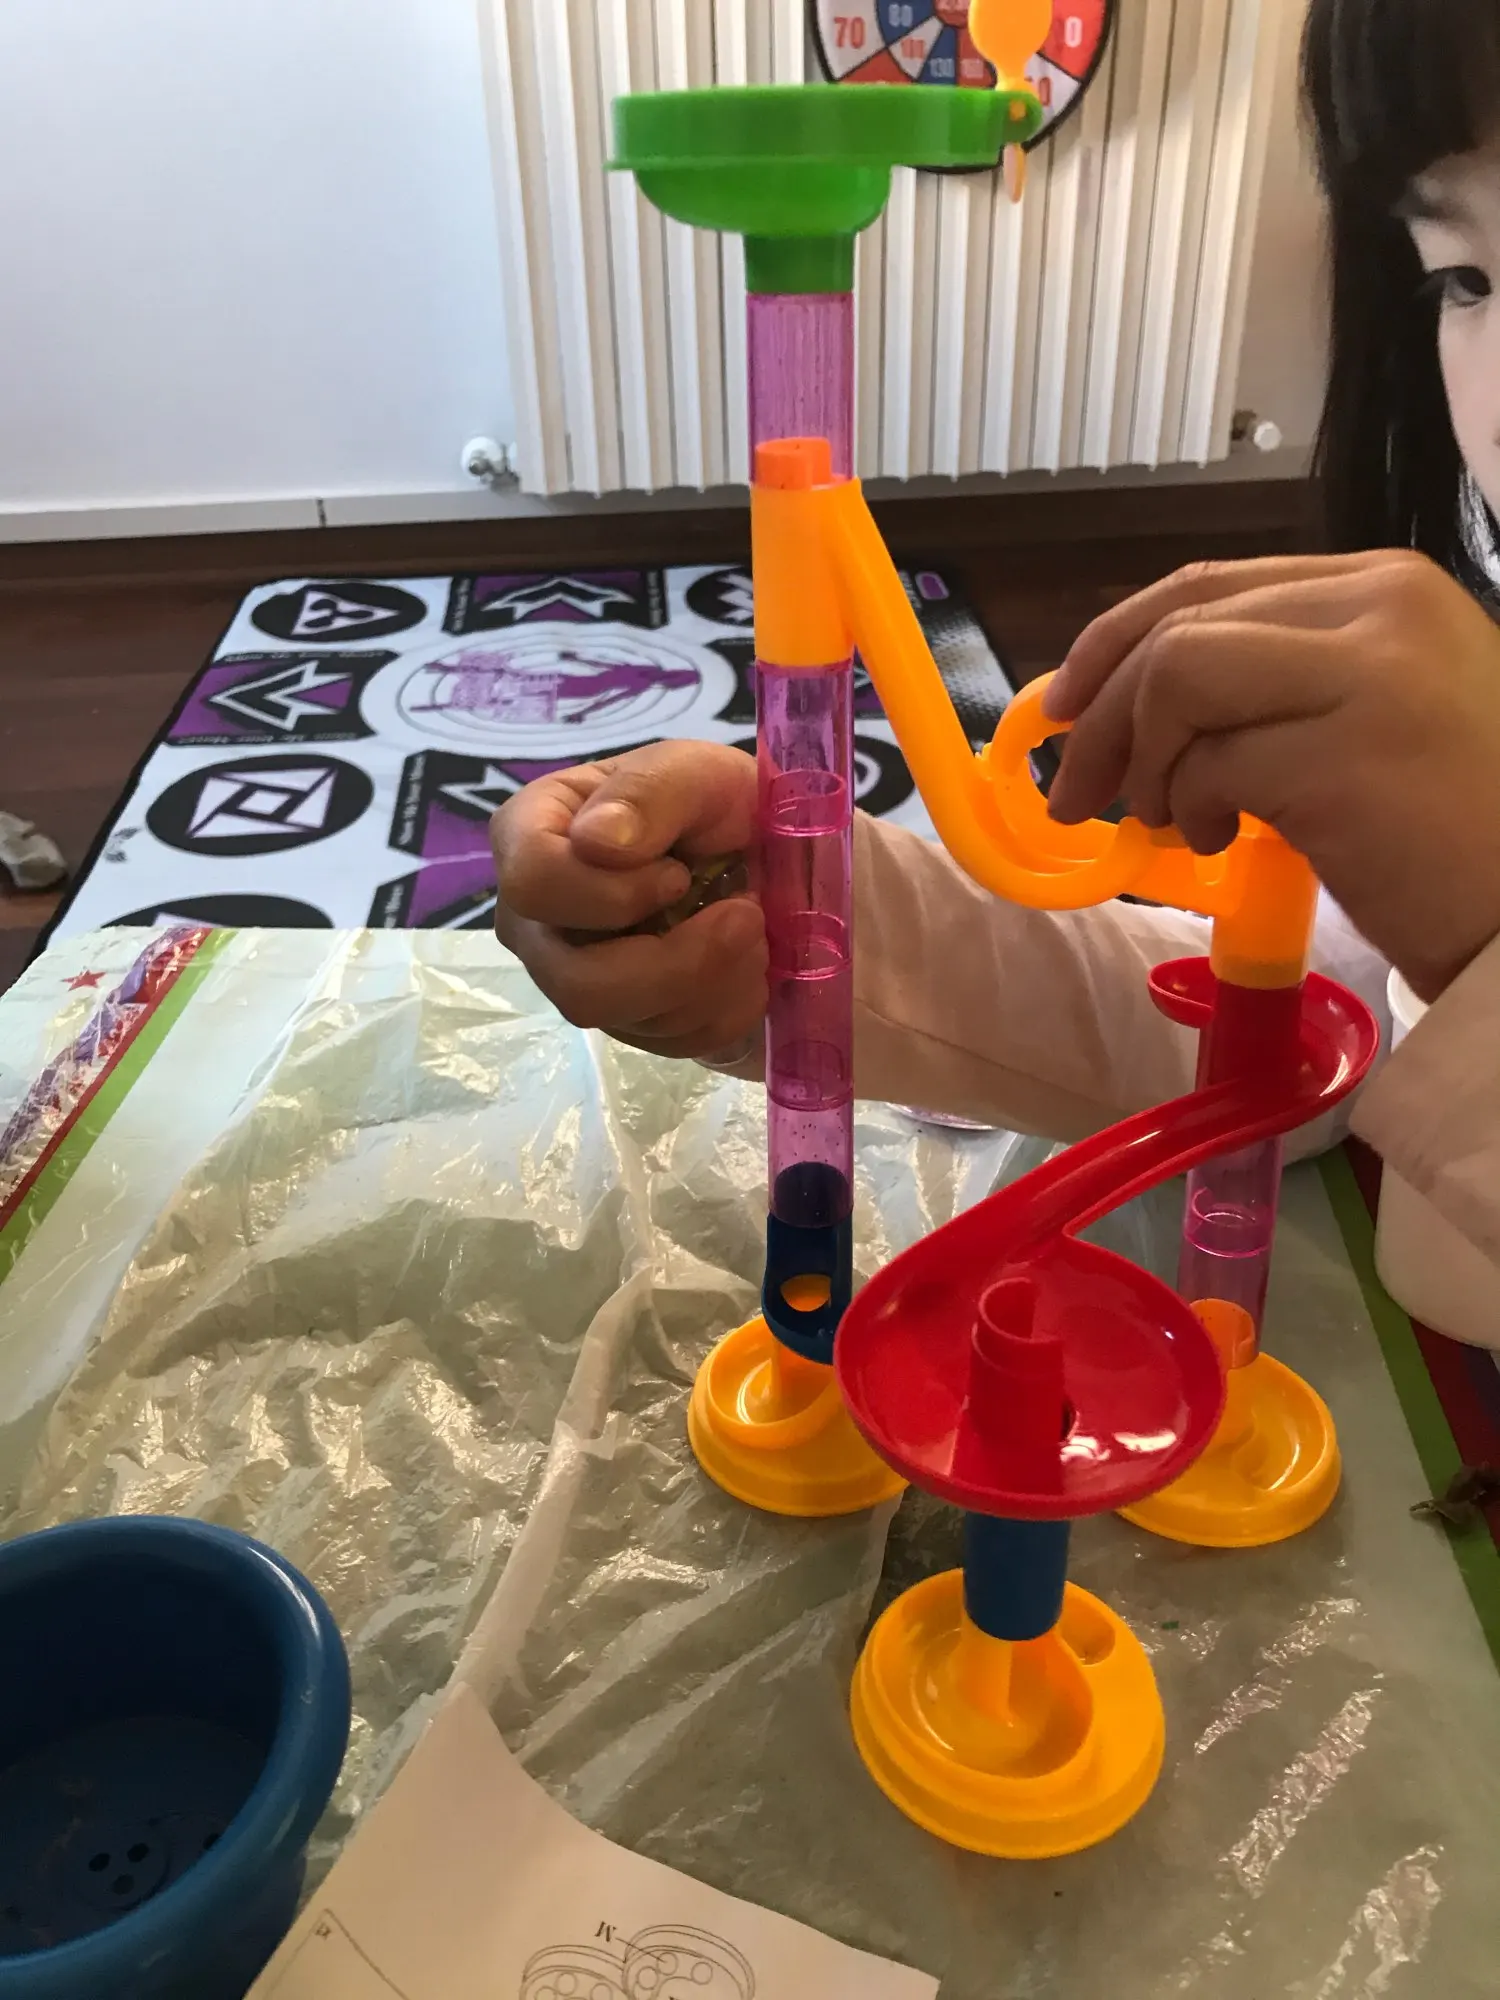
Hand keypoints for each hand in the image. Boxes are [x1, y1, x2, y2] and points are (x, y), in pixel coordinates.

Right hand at [490, 741, 765, 1059]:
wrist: (769, 861)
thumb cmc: (722, 805)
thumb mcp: (699, 773)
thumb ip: (648, 793)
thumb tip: (594, 841)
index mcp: (529, 835)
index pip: (534, 883)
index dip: (615, 893)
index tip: (680, 874)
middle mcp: (534, 919)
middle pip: (575, 982)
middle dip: (679, 963)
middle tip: (746, 918)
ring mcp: (573, 977)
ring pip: (626, 1021)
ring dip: (714, 981)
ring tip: (754, 932)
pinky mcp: (623, 1022)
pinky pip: (669, 1044)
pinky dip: (727, 1009)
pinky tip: (745, 966)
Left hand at [1043, 551, 1499, 1000]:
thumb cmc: (1457, 826)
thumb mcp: (1373, 712)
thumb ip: (1275, 681)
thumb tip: (1122, 704)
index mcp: (1387, 586)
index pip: (1210, 586)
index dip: (1114, 642)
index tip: (1064, 705)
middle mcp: (1381, 607)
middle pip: (1178, 625)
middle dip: (1099, 713)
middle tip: (1075, 791)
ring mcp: (1368, 675)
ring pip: (1175, 676)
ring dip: (1140, 760)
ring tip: (1165, 818)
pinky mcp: (1346, 757)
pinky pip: (1205, 765)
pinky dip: (1184, 811)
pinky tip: (1221, 841)